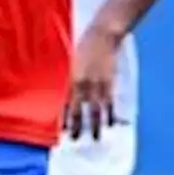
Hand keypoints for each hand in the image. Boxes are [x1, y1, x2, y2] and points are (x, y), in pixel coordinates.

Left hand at [65, 25, 121, 140]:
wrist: (102, 35)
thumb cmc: (84, 47)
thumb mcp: (71, 62)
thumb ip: (69, 78)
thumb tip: (64, 93)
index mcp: (70, 78)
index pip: (64, 103)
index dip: (63, 117)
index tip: (61, 130)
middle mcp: (82, 84)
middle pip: (78, 110)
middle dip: (76, 126)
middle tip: (74, 139)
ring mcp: (97, 84)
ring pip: (95, 110)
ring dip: (95, 125)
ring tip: (95, 138)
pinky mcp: (109, 82)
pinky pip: (109, 102)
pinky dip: (110, 114)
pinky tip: (112, 124)